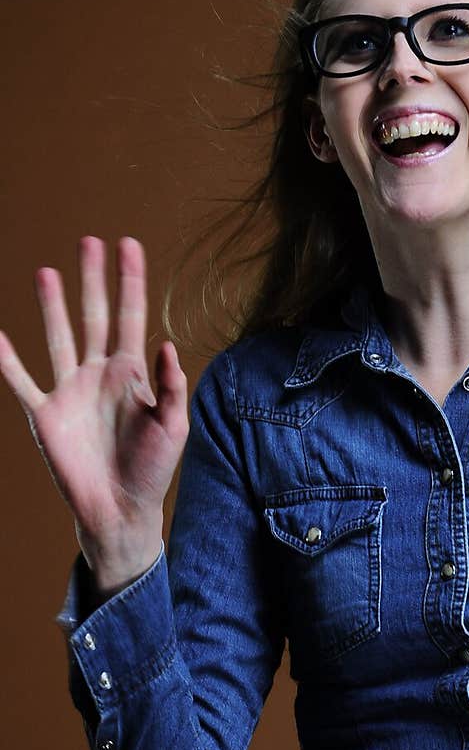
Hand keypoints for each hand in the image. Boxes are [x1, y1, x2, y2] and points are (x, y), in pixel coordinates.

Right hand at [0, 236, 188, 579]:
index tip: (128, 244)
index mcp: (133, 372)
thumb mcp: (172, 426)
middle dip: (93, 280)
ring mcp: (71, 391)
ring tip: (48, 272)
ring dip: (53, 306)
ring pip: (59, 337)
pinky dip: (5, 359)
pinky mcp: (45, 414)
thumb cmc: (153, 469)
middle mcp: (100, 374)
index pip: (132, 315)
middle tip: (89, 241)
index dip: (131, 280)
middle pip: (95, 315)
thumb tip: (166, 345)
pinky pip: (20, 381)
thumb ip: (171, 386)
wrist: (120, 509)